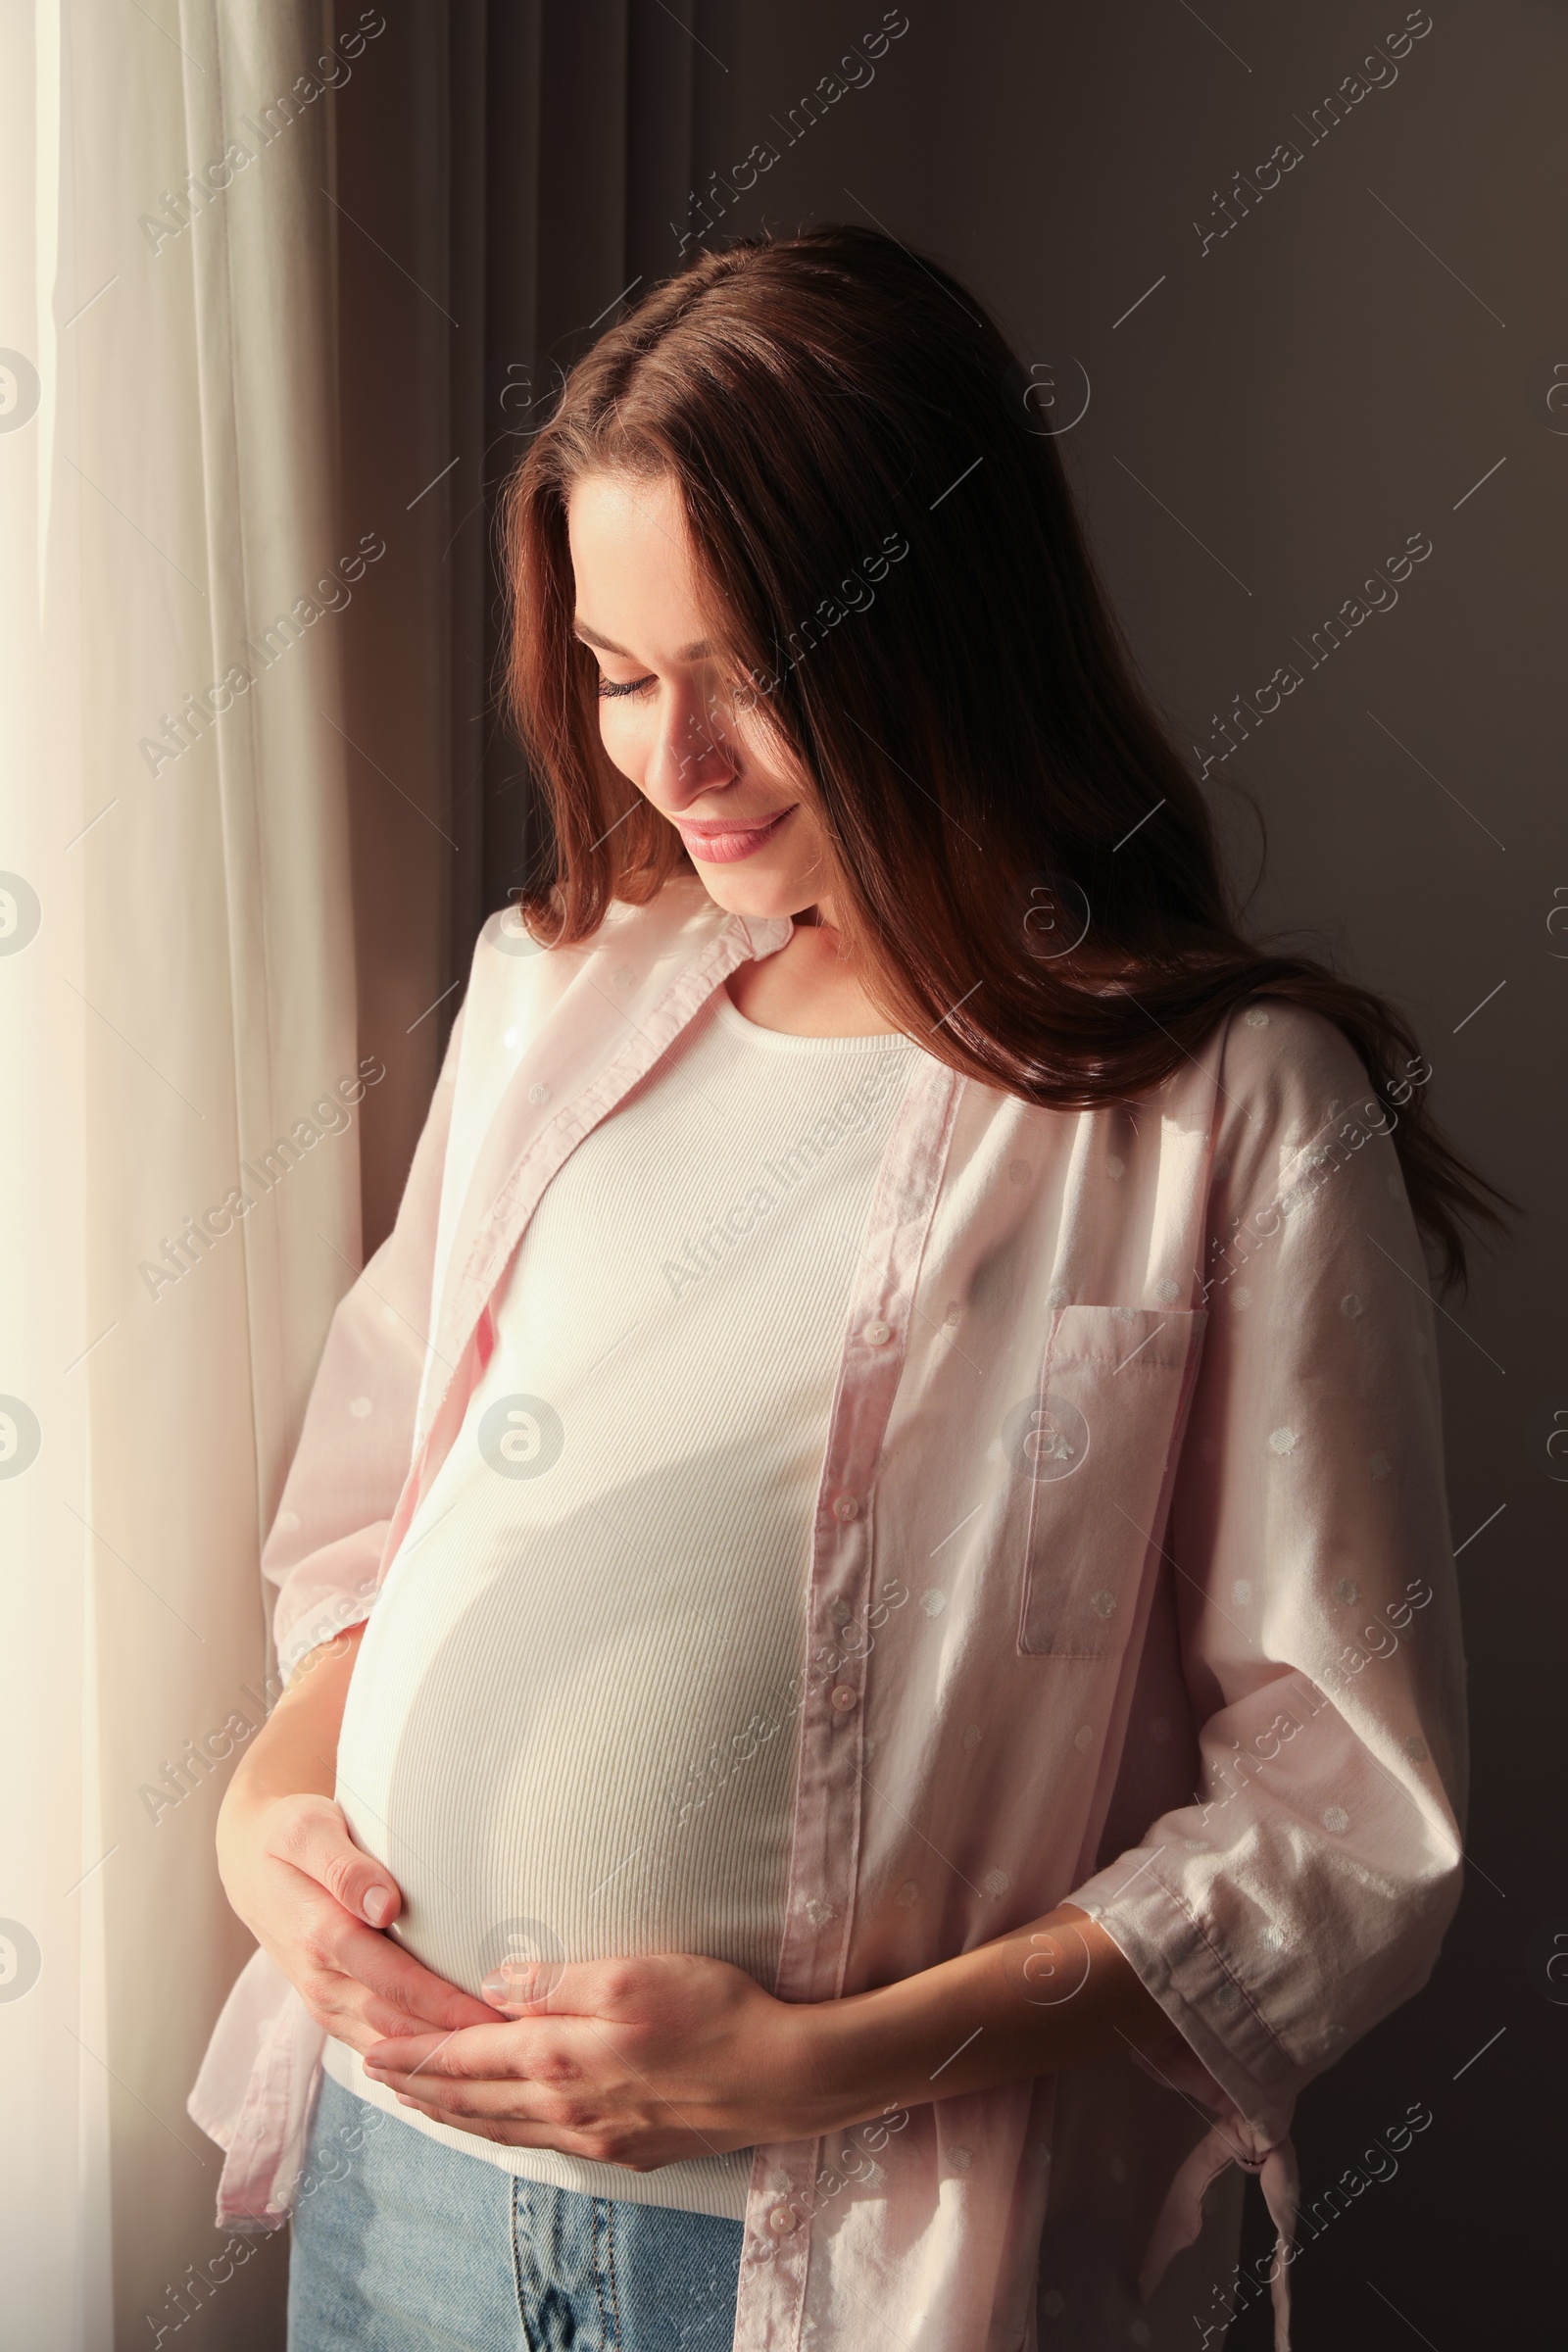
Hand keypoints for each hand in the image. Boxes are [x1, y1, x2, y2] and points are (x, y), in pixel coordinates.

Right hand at [216, 1789, 503, 2055]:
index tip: (497, 2017)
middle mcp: (322, 1981)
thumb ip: (343, 1866)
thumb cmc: (291, 1835)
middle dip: (456, 2041)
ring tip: (502, 2064)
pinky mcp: (335, 2011)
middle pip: (399, 2024)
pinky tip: (459, 2073)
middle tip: (520, 2047)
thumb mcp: (307, 1830)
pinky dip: (416, 2063)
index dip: (445, 2004)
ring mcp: (327, 2003)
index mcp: (320, 1936)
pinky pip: (378, 2047)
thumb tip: (384, 1903)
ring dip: (440, 2059)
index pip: (394, 1981)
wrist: (252, 1865)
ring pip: (390, 2046)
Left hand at [360, 1952, 835, 2169]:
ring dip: (453, 2115)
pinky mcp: (627, 2149)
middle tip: (375, 2077)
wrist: (784, 2075)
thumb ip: (558, 1979)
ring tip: (419, 2103)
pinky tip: (501, 2125)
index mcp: (562, 2058)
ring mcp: (597, 2135)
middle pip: (474, 2100)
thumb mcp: (634, 1972)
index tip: (372, 2047)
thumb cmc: (715, 2010)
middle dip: (420, 2087)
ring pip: (503, 2129)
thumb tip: (494, 1983)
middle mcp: (568, 2107)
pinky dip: (502, 2132)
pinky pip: (542, 2143)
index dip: (417, 2052)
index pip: (468, 2056)